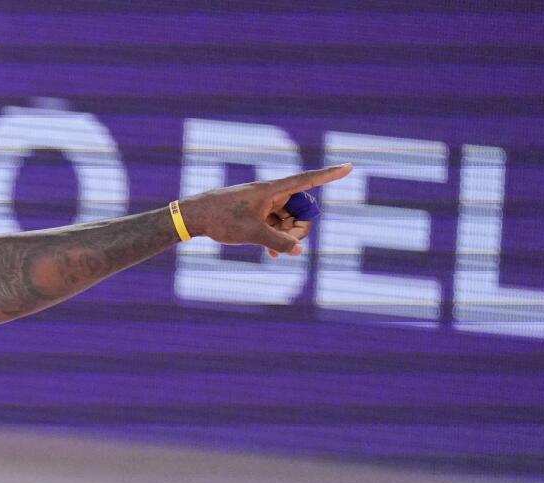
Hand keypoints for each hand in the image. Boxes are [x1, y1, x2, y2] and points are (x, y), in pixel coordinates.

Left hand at [181, 162, 352, 256]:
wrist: (194, 216)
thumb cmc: (222, 220)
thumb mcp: (252, 234)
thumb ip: (278, 242)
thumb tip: (298, 250)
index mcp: (272, 189)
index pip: (307, 180)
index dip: (330, 175)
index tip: (349, 167)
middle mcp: (271, 193)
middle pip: (300, 207)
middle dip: (300, 226)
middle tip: (288, 244)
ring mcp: (263, 203)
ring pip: (287, 217)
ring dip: (287, 235)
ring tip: (274, 252)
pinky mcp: (256, 212)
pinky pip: (275, 223)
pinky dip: (276, 236)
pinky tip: (272, 254)